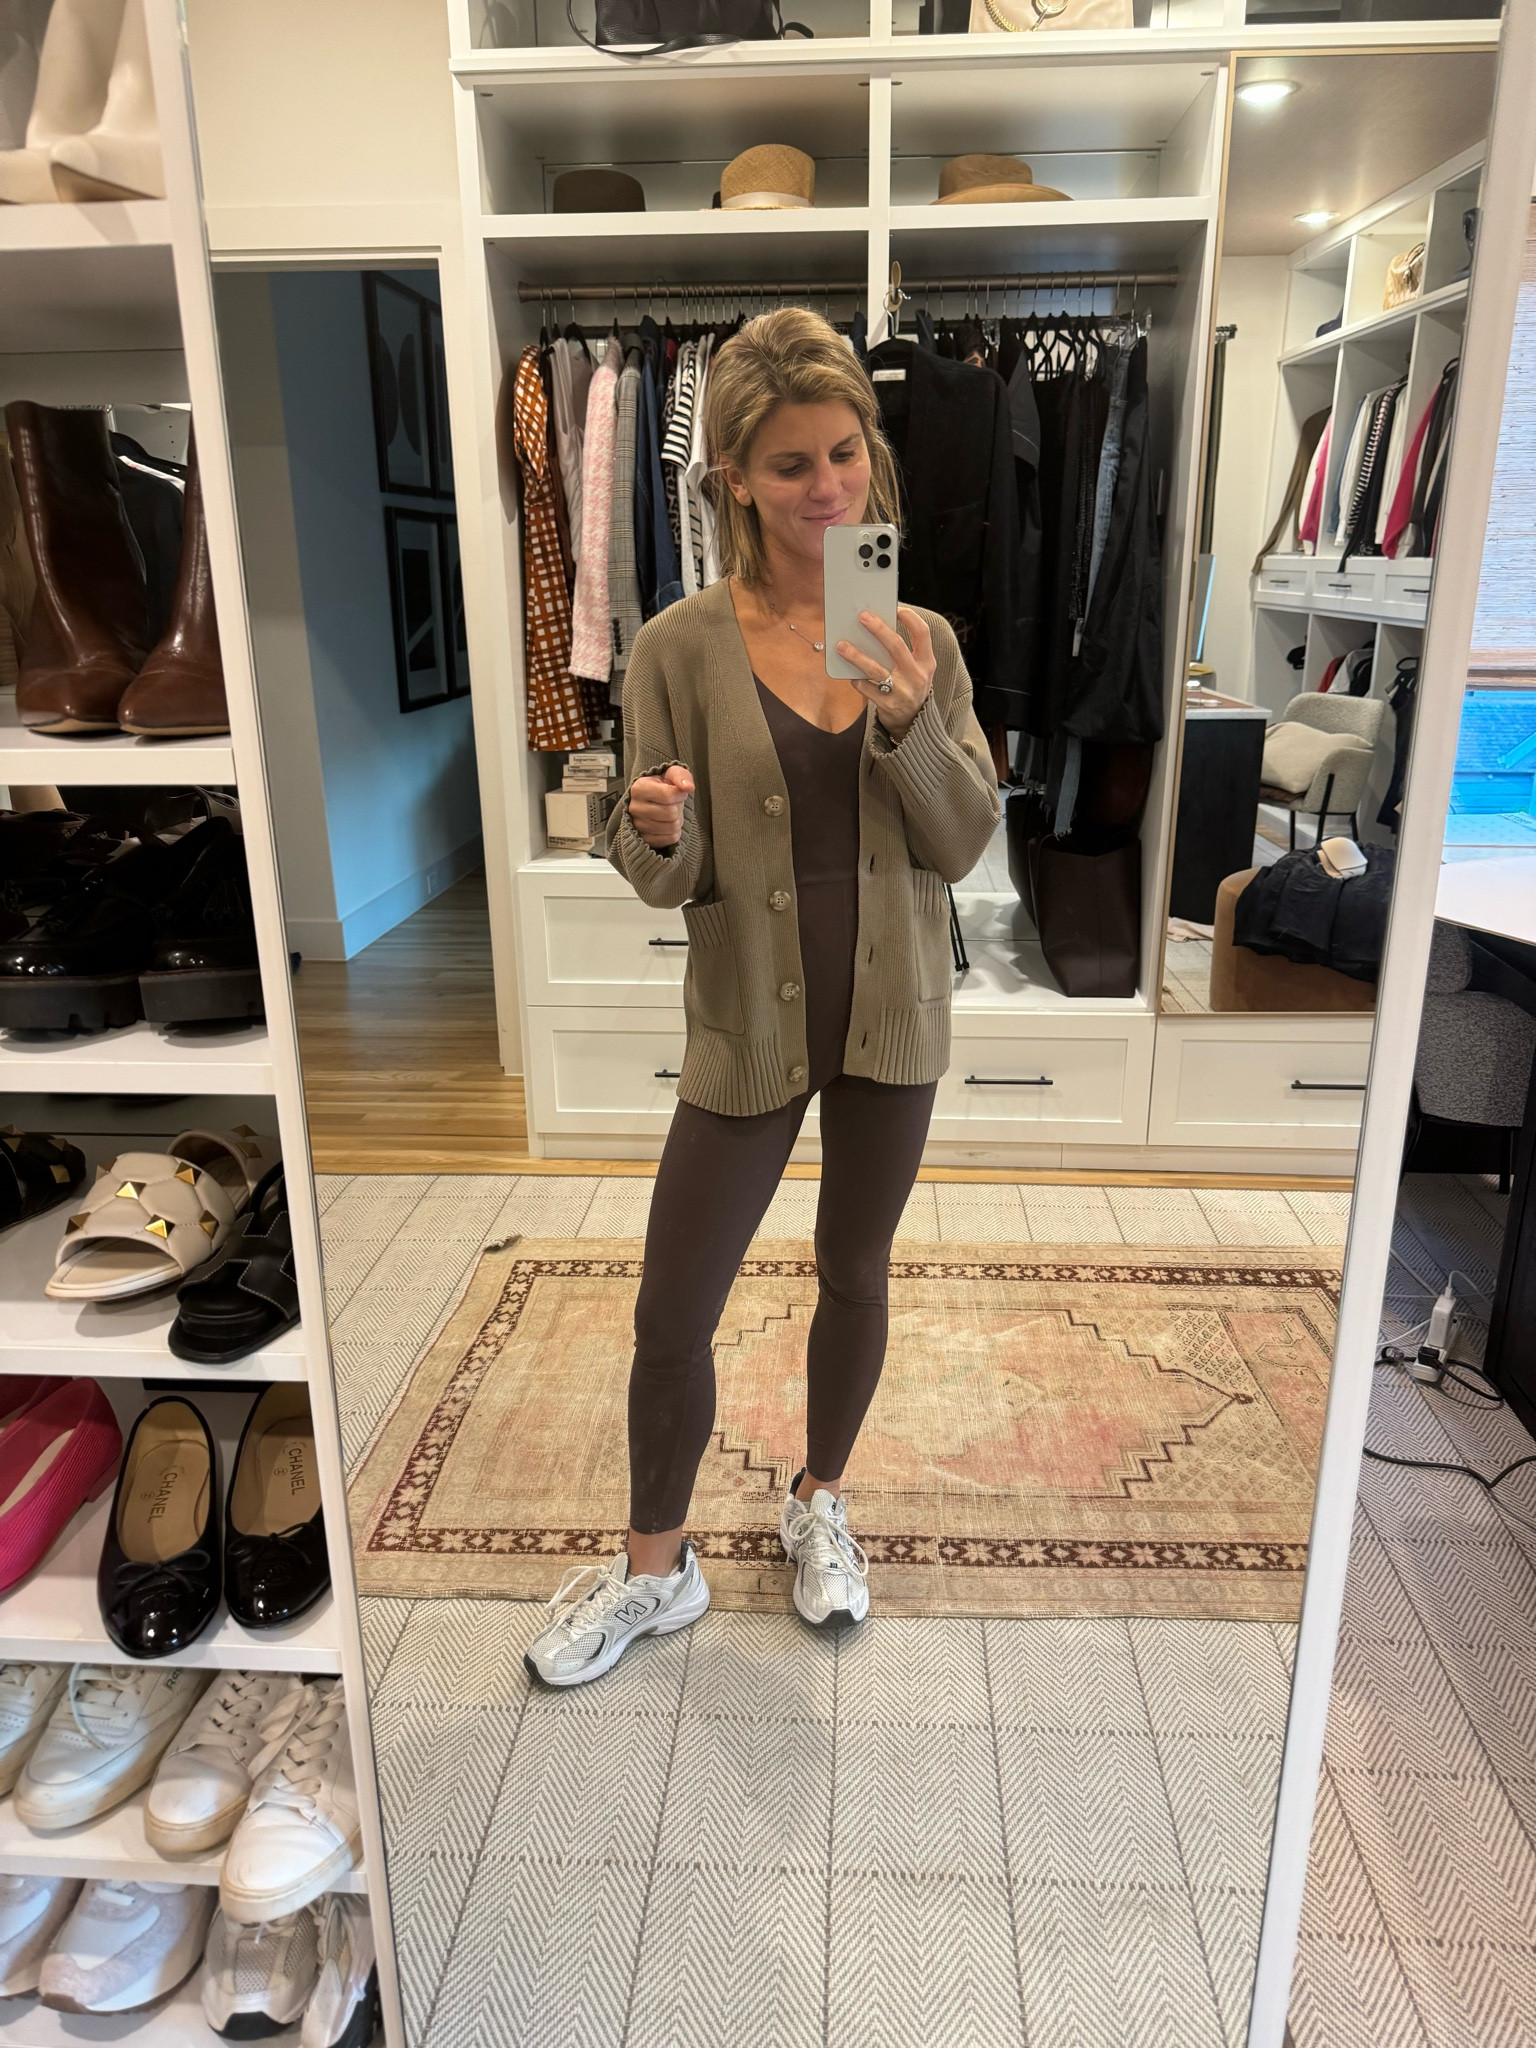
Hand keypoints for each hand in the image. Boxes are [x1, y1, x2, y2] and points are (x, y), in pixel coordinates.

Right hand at [627, 764, 694, 848]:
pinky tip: (668, 823)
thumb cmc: (663, 786)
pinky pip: (670, 839)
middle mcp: (635, 808)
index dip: (680, 794)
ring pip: (672, 827)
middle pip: (671, 813)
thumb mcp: (672, 774)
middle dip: (679, 808)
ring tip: (671, 813)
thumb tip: (689, 787)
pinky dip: (674, 831)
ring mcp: (638, 825)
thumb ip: (681, 776)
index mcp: (639, 788)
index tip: (678, 792)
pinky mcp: (644, 839)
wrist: (652, 801)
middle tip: (674, 803)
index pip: (668, 795)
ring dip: (678, 820)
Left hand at [835, 606, 934, 738]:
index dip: (910, 618)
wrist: (913, 722)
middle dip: (878, 629)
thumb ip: (904, 651)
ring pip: (876, 669)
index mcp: (926, 662)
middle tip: (862, 616)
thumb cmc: (910, 686)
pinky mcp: (887, 705)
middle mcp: (916, 676)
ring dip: (856, 656)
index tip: (896, 608)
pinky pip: (866, 688)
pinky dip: (856, 679)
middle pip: (896, 646)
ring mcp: (902, 691)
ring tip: (841, 645)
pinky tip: (849, 672)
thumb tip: (876, 627)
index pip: (923, 633)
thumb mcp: (917, 669)